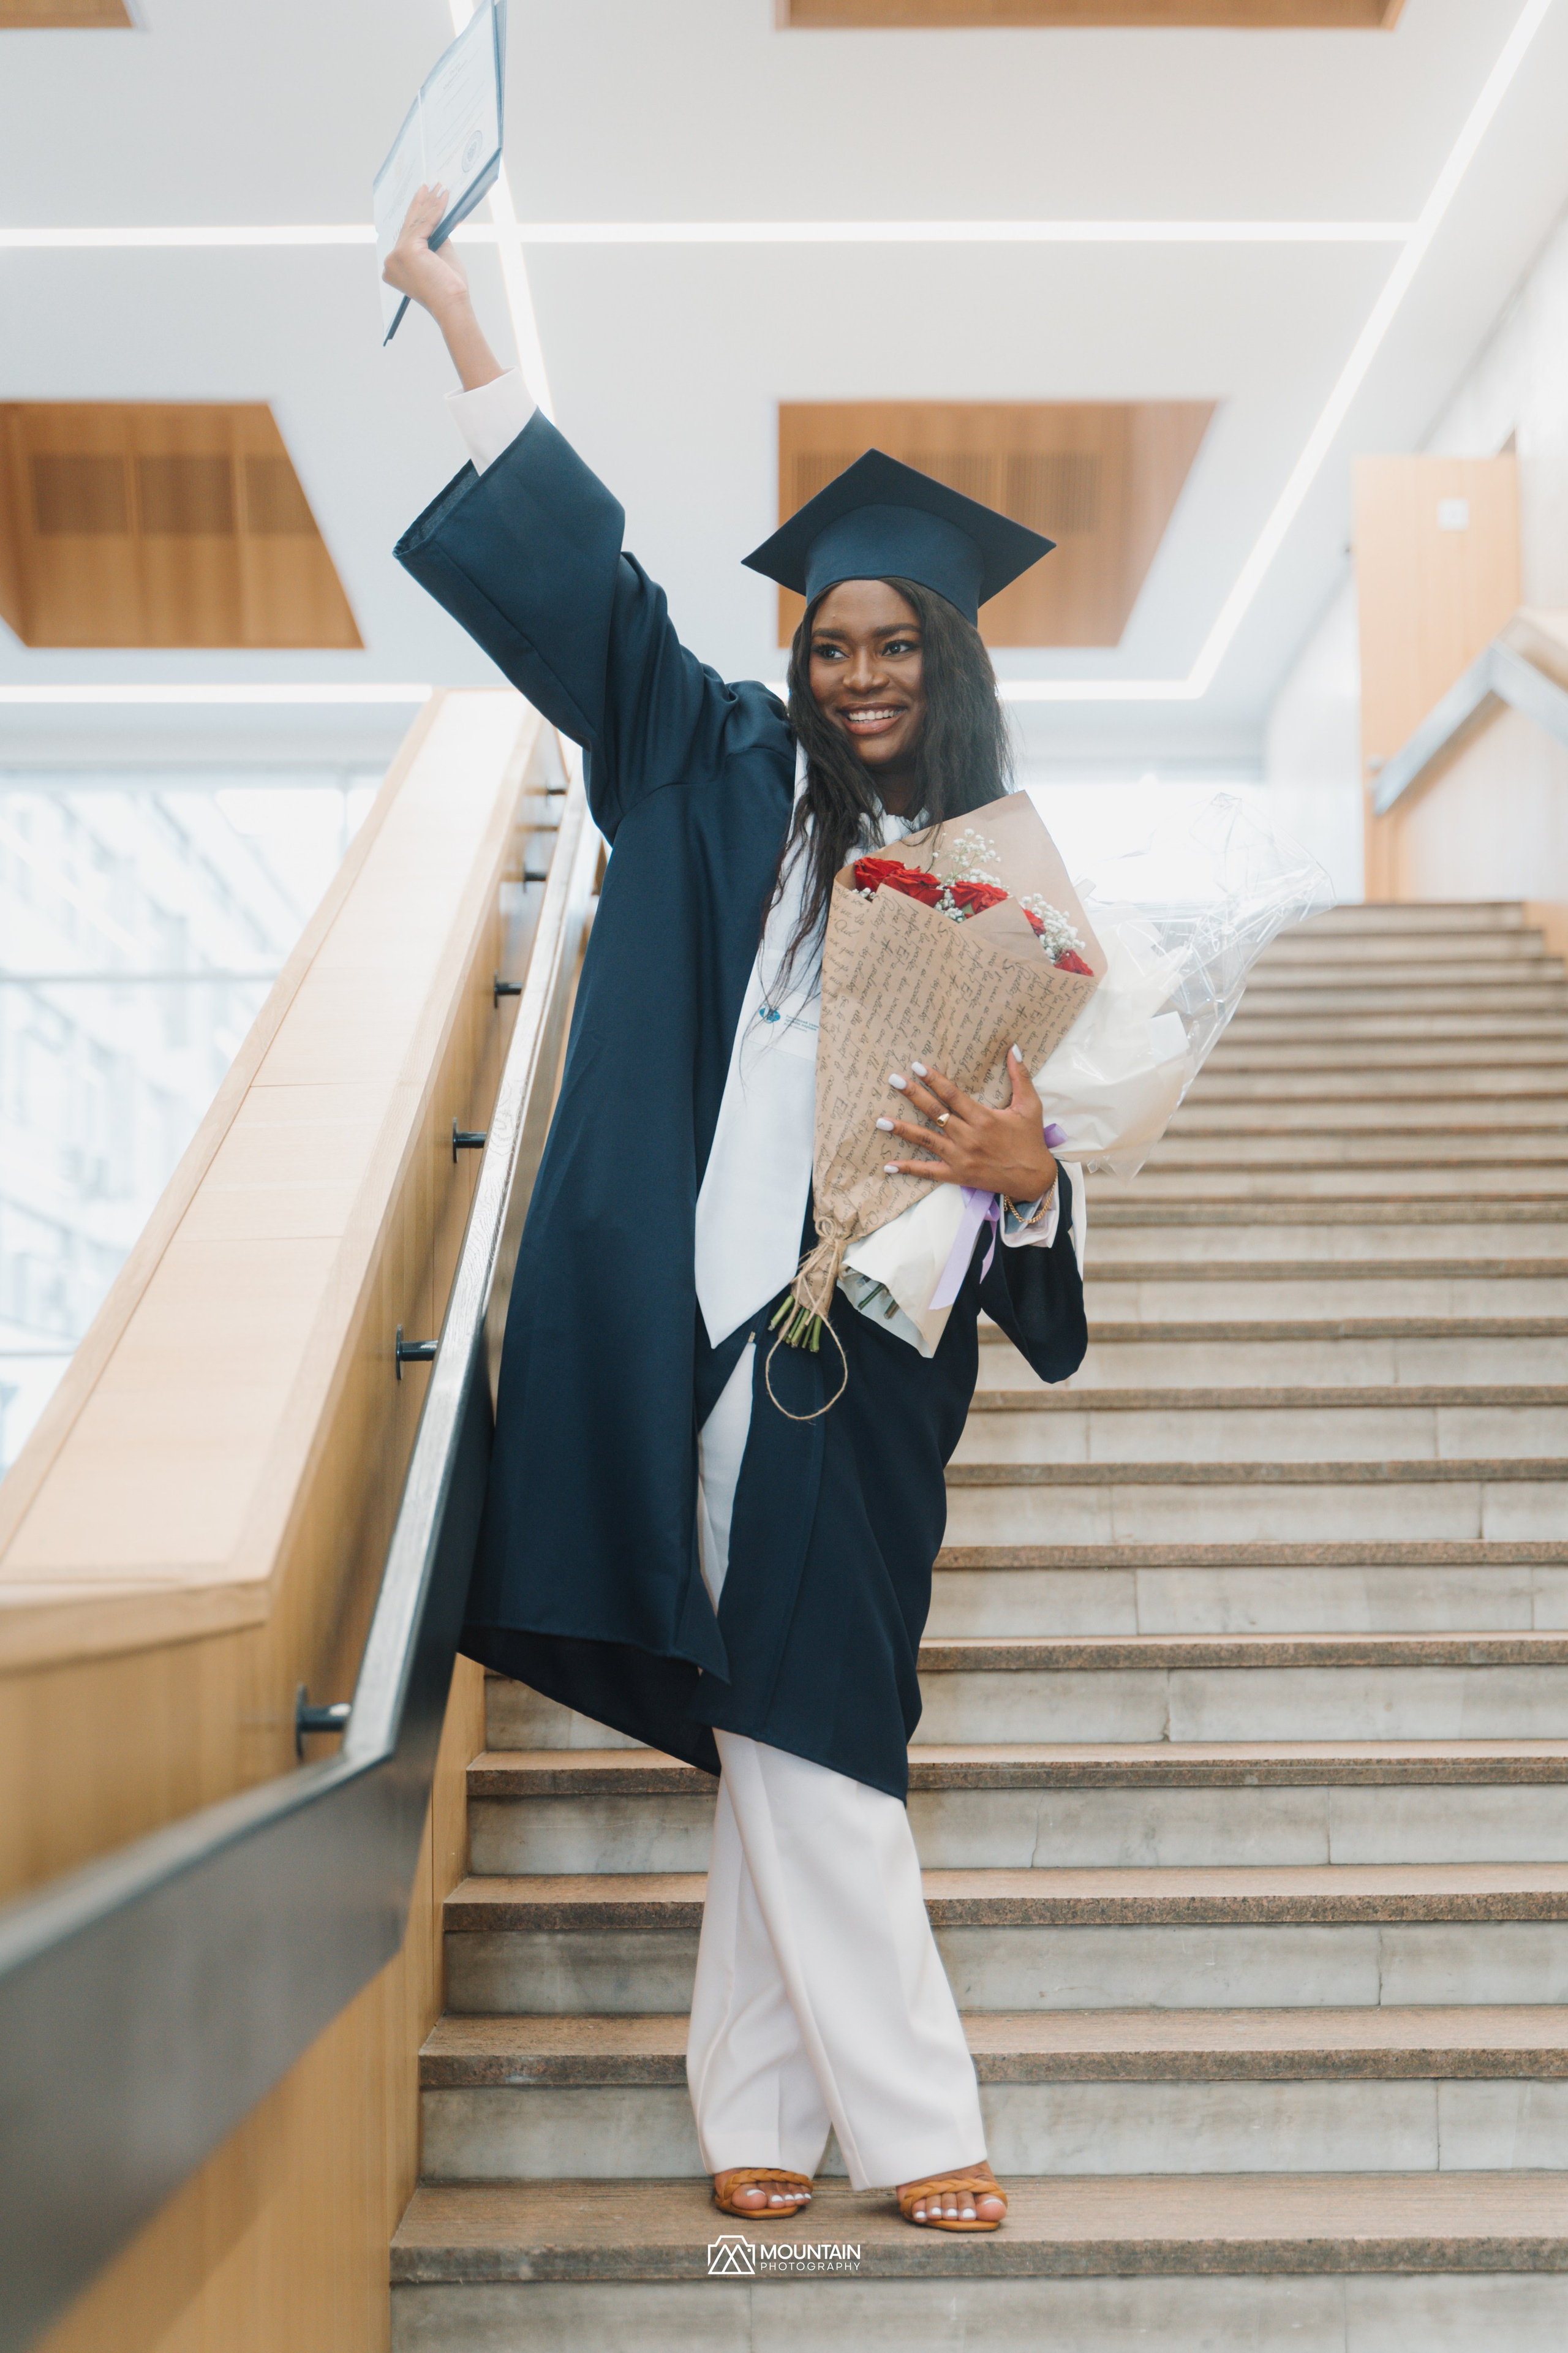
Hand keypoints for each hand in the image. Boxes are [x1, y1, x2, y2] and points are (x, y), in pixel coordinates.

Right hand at [382, 184, 470, 320]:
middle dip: (421, 203)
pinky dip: (436, 210)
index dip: (415, 213)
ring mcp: (397, 255)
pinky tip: (443, 197)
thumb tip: (436, 217)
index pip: (406, 233)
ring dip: (430, 202)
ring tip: (438, 187)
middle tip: (429, 185)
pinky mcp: (407, 251)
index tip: (422, 196)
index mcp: (394, 266)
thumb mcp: (439, 257)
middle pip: (410, 225)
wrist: (452, 305)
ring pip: (417, 223)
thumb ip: (434, 238)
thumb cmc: (448, 287)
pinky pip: (425, 225)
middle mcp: (390, 261)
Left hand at [879, 1048, 1057, 1202]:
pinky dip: (908, 1169)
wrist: (1033, 1179)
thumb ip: (1021, 1076)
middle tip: (894, 1080)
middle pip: (935, 1113)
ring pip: (926, 1140)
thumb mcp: (1030, 1106)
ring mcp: (960, 1157)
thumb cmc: (1030, 1140)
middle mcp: (969, 1137)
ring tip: (881, 1121)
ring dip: (902, 1130)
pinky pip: (928, 1171)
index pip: (952, 1095)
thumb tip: (1014, 1048)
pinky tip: (888, 1165)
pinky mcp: (956, 1175)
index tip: (917, 1067)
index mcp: (984, 1118)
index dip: (934, 1080)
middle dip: (913, 1095)